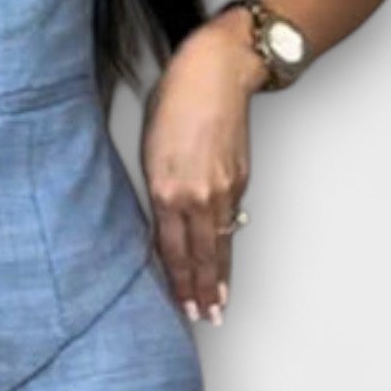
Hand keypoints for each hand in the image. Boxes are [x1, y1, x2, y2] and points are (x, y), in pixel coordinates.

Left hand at [142, 14, 265, 322]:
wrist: (216, 73)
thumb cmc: (175, 103)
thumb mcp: (150, 151)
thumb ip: (157, 194)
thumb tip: (164, 226)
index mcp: (166, 189)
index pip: (171, 250)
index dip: (178, 282)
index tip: (183, 305)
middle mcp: (196, 195)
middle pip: (200, 256)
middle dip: (203, 291)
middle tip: (207, 317)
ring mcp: (223, 189)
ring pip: (220, 244)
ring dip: (220, 277)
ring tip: (220, 304)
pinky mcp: (239, 179)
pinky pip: (231, 222)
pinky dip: (229, 246)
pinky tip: (226, 261)